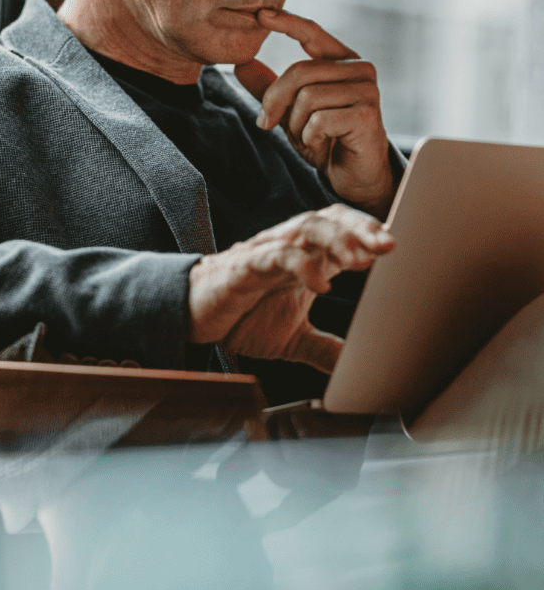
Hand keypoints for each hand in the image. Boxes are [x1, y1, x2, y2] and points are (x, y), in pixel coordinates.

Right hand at [188, 204, 393, 373]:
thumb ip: (326, 349)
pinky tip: (319, 283)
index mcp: (306, 257)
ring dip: (337, 239)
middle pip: (330, 219)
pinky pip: (275, 255)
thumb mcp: (294, 338)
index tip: (398, 248)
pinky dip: (300, 265)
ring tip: (361, 257)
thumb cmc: (242, 316)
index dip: (369, 234)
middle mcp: (290, 247)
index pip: (343, 230)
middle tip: (389, 245)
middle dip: (361, 229)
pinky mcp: (244, 266)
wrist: (192, 317)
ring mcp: (267, 252)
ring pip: (306, 228)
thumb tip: (358, 370)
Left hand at [234, 9, 396, 219]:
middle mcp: (359, 69)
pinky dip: (310, 138)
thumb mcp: (290, 112)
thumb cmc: (326, 140)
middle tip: (266, 124)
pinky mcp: (367, 113)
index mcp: (341, 61)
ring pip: (307, 97)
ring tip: (308, 138)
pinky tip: (323, 145)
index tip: (260, 14)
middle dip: (275, 101)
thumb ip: (269, 88)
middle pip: (300, 71)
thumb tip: (241, 64)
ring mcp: (366, 90)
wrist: (354, 176)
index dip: (287, 22)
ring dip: (296, 125)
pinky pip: (319, 120)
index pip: (312, 32)